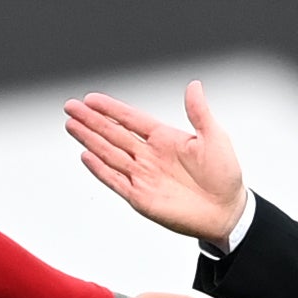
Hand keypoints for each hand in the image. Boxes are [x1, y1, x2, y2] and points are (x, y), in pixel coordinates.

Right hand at [64, 81, 250, 241]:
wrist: (226, 212)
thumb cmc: (224, 176)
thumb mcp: (214, 137)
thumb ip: (199, 112)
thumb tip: (194, 86)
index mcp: (164, 138)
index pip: (130, 119)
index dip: (110, 108)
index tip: (91, 99)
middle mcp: (149, 156)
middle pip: (113, 133)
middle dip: (91, 120)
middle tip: (71, 107)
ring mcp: (142, 176)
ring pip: (109, 153)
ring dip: (90, 140)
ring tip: (72, 125)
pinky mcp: (140, 197)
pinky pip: (115, 180)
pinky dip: (100, 169)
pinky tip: (87, 156)